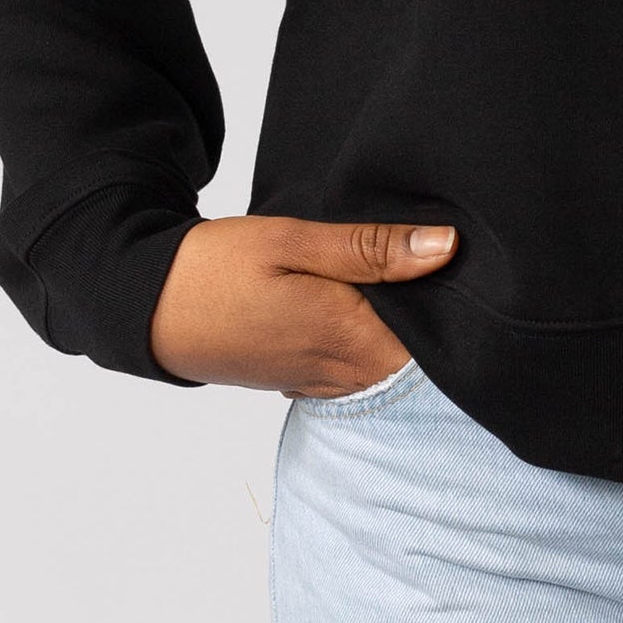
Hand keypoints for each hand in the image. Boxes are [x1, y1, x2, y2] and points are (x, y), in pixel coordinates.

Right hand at [148, 213, 457, 395]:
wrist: (146, 308)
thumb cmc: (215, 269)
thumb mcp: (293, 241)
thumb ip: (370, 248)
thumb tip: (446, 247)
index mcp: (347, 334)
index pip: (435, 344)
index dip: (461, 313)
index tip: (476, 279)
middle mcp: (341, 371)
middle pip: (419, 361)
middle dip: (442, 327)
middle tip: (457, 278)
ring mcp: (320, 381)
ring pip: (389, 369)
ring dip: (408, 340)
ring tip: (423, 293)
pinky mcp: (301, 380)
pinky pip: (357, 372)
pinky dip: (374, 350)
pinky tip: (377, 315)